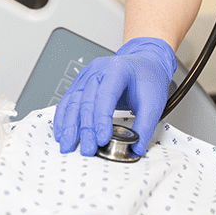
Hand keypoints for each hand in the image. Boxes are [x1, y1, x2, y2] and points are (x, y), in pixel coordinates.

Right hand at [53, 37, 176, 156]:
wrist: (143, 64)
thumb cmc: (147, 80)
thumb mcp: (154, 102)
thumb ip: (145, 125)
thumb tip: (136, 148)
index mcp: (118, 69)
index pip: (106, 95)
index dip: (102, 119)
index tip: (102, 140)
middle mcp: (98, 70)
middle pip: (87, 100)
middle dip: (85, 128)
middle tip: (88, 150)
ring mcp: (86, 75)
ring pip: (73, 101)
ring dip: (69, 126)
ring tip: (69, 146)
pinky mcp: (80, 83)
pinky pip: (67, 101)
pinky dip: (62, 118)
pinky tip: (61, 133)